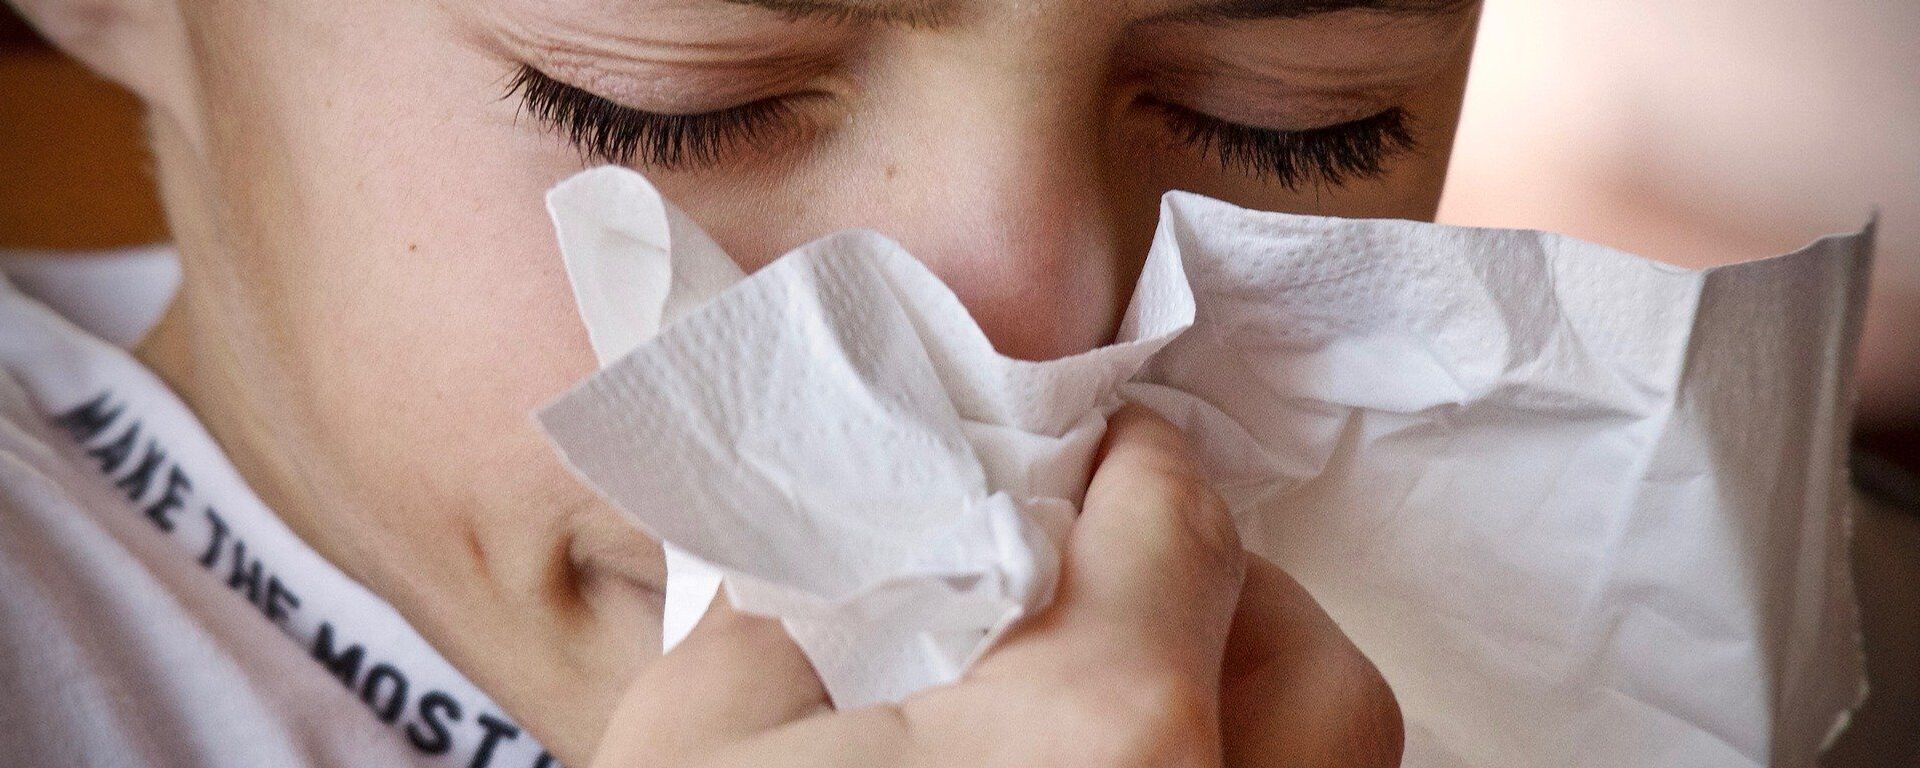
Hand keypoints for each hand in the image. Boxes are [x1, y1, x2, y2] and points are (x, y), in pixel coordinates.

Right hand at [590, 406, 1402, 766]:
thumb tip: (868, 548)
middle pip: (1311, 666)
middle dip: (1229, 593)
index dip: (1136, 463)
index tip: (1102, 451)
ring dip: (1253, 707)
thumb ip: (804, 604)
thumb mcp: (704, 737)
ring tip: (1126, 690)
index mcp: (1100, 734)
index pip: (1180, 524)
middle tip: (1121, 569)